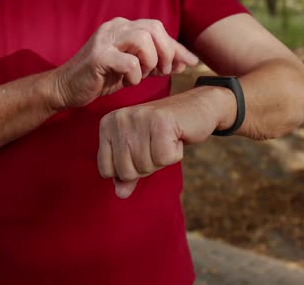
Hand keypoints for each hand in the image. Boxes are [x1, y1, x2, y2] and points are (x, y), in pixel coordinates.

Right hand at [53, 17, 198, 108]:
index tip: (190, 62)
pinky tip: (128, 82)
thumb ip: (156, 63)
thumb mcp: (134, 69)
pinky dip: (135, 75)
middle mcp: (115, 27)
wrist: (66, 88)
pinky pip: (129, 62)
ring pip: (143, 40)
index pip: (158, 29)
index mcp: (124, 27)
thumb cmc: (101, 78)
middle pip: (154, 28)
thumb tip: (185, 61)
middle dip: (166, 52)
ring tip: (143, 75)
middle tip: (163, 72)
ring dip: (150, 61)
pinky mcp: (98, 57)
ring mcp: (105, 40)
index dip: (177, 46)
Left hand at [97, 86, 232, 198]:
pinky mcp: (161, 121)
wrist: (197, 109)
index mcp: (107, 125)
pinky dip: (175, 154)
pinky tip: (177, 137)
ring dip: (162, 159)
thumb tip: (120, 194)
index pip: (107, 170)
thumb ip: (128, 174)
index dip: (129, 171)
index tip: (143, 151)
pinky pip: (164, 158)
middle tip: (157, 145)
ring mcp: (139, 118)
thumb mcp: (141, 153)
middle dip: (147, 166)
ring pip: (145, 165)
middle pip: (126, 171)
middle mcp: (119, 119)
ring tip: (167, 139)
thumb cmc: (165, 133)